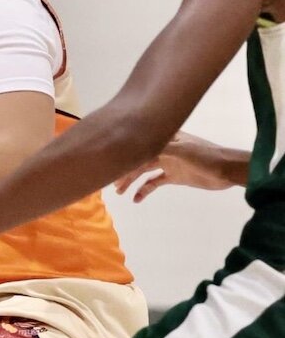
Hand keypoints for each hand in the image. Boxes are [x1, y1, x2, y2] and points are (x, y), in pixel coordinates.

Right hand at [114, 130, 233, 202]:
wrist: (227, 170)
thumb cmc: (205, 155)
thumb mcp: (181, 150)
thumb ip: (158, 148)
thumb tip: (135, 148)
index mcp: (164, 138)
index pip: (140, 145)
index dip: (126, 154)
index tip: (111, 164)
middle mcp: (163, 149)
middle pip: (139, 159)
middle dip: (125, 170)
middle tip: (113, 184)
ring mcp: (169, 163)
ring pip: (144, 171)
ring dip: (132, 180)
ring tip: (120, 191)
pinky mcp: (174, 176)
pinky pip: (155, 182)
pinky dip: (145, 190)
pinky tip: (137, 199)